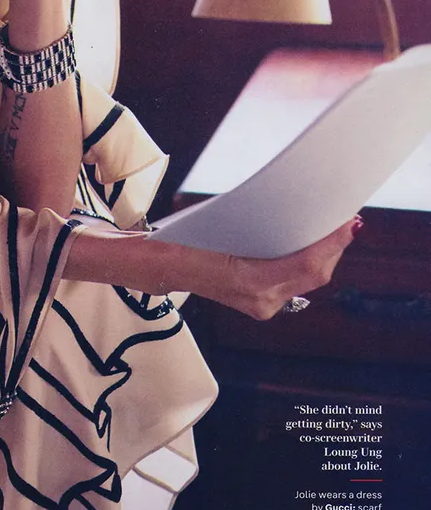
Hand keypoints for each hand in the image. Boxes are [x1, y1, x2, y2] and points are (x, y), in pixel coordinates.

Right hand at [193, 217, 360, 319]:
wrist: (159, 267)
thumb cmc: (183, 241)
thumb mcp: (218, 222)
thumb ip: (257, 223)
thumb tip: (296, 204)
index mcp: (249, 281)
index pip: (305, 263)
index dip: (331, 242)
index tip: (350, 222)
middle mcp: (260, 300)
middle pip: (315, 275)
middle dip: (334, 248)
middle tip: (348, 221)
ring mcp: (261, 305)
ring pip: (308, 281)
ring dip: (324, 256)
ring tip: (335, 231)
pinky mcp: (260, 303)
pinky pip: (296, 284)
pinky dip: (307, 264)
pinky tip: (312, 246)